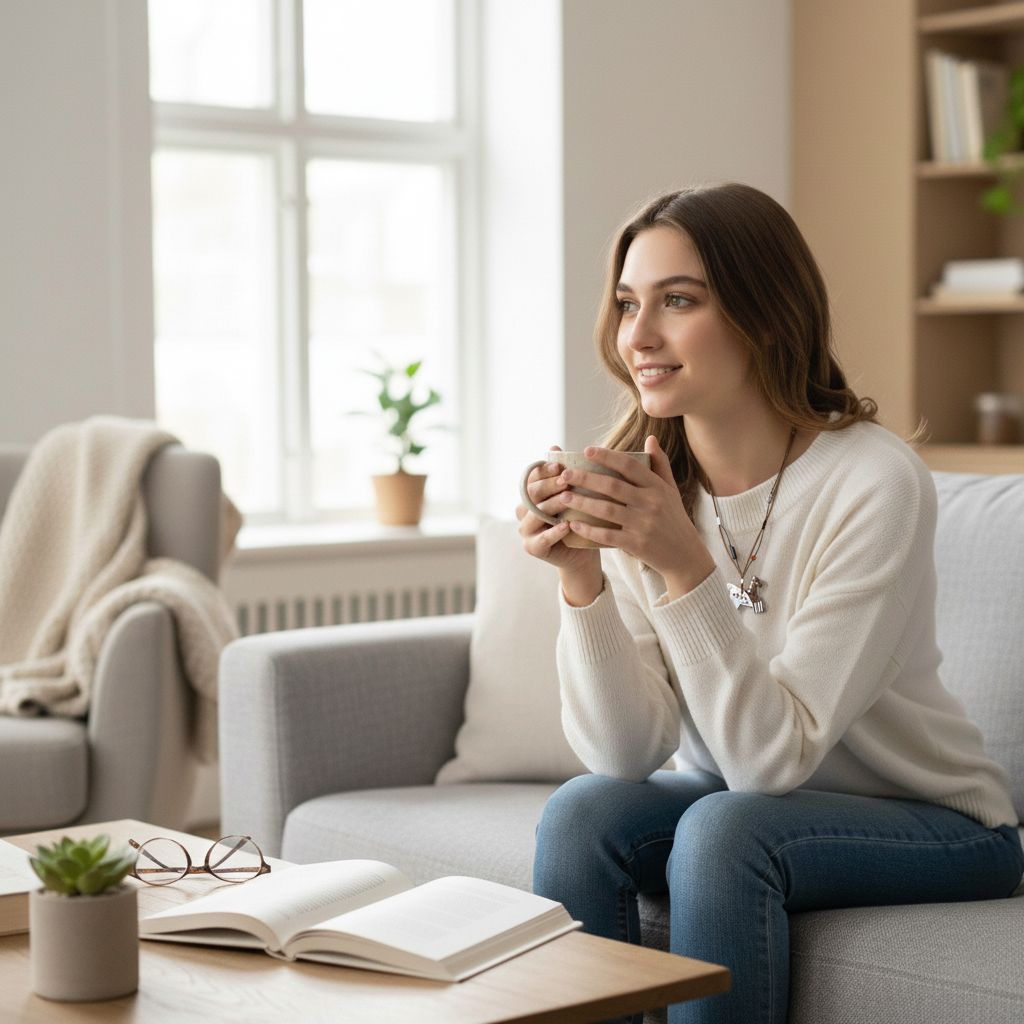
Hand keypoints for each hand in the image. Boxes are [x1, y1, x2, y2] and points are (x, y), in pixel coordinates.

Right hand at [517, 446, 602, 604]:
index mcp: (531, 494)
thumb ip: (565, 472)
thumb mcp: (576, 493)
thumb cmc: (580, 517)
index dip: (543, 470)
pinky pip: (541, 539)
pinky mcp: (532, 548)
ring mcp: (526, 530)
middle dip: (548, 486)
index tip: (559, 465)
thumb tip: (554, 445)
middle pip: (531, 494)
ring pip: (534, 515)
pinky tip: (567, 525)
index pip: (531, 478)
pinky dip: (554, 532)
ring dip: (551, 506)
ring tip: (568, 500)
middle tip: (566, 480)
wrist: (584, 550)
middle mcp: (524, 510)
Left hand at [552, 436, 715, 600]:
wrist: (685, 556)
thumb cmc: (674, 519)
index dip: (607, 456)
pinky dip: (589, 530)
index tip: (586, 450)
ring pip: (607, 510)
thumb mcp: (671, 490)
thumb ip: (660, 464)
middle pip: (613, 486)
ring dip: (582, 502)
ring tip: (563, 497)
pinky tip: (573, 524)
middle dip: (586, 478)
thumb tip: (650, 438)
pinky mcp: (638, 544)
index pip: (629, 466)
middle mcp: (652, 503)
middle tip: (565, 474)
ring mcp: (644, 524)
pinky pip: (608, 535)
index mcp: (657, 487)